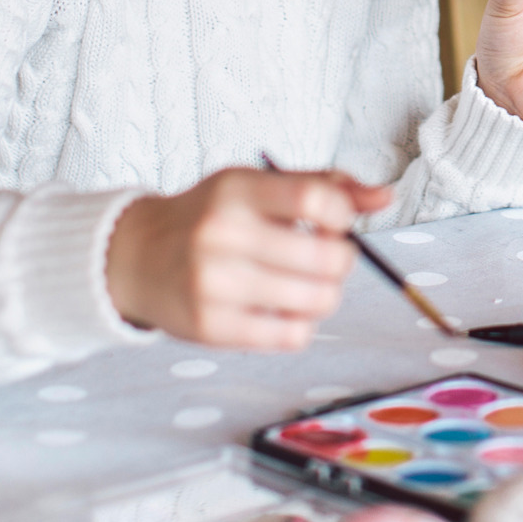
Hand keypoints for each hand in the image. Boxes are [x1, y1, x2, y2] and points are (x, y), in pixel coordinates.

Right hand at [104, 167, 394, 348]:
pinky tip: (284, 309)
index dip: (343, 214)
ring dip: (327, 294)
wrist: (138, 257)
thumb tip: (385, 197)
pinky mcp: (212, 328)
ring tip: (308, 283)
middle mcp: (222, 236)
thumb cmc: (211, 215)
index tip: (334, 221)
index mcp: (237, 190)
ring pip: (317, 300)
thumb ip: (324, 186)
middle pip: (326, 256)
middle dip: (342, 259)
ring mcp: (215, 285)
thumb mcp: (257, 185)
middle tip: (328, 257)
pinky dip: (301, 324)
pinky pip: (292, 336)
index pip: (316, 199)